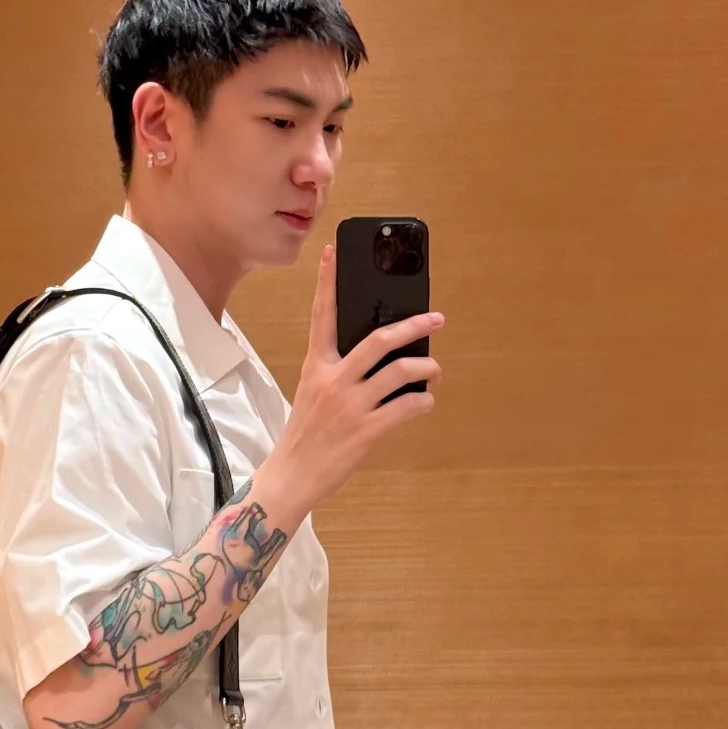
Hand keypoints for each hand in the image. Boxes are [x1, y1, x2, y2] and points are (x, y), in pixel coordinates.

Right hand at [276, 242, 443, 510]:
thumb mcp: (313, 393)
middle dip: (413, 327)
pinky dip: (422, 402)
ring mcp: (350, 406)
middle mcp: (334, 380)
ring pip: (399, 373)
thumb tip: (381, 357)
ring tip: (435, 371)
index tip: (332, 252)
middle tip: (435, 320)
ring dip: (426, 369)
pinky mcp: (366, 431)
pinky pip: (406, 408)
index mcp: (316, 366)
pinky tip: (424, 402)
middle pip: (378, 340)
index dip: (327, 282)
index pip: (322, 316)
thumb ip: (339, 371)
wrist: (292, 475)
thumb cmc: (305, 435)